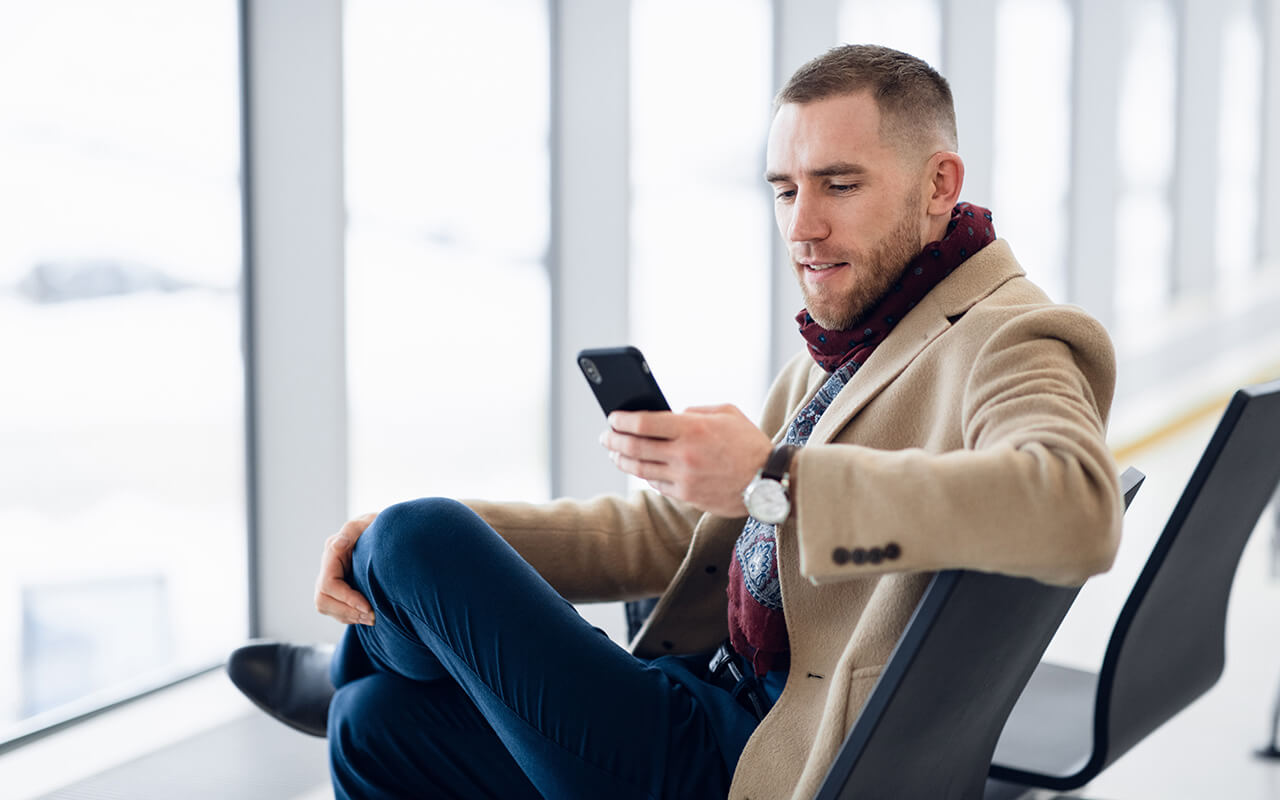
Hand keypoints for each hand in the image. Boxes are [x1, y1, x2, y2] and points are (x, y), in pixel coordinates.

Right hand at [314, 512, 376, 625]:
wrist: (387, 532)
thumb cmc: (379, 526)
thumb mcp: (369, 522)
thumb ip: (352, 530)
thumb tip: (339, 544)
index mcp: (333, 550)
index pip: (329, 584)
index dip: (346, 599)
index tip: (368, 607)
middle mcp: (328, 566)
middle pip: (323, 600)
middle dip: (347, 612)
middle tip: (373, 617)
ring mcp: (331, 578)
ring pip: (327, 607)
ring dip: (349, 617)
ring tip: (373, 618)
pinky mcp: (338, 589)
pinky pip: (336, 610)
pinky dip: (351, 616)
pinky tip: (368, 615)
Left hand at [600, 404, 772, 516]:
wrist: (770, 481)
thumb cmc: (749, 443)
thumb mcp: (727, 413)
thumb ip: (695, 411)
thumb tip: (670, 414)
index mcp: (692, 428)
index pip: (643, 423)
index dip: (622, 420)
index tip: (613, 417)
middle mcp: (684, 454)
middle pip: (634, 447)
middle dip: (613, 440)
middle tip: (605, 436)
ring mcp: (683, 478)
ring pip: (640, 469)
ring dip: (622, 459)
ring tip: (615, 453)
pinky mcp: (687, 496)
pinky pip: (656, 484)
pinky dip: (644, 475)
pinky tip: (639, 468)